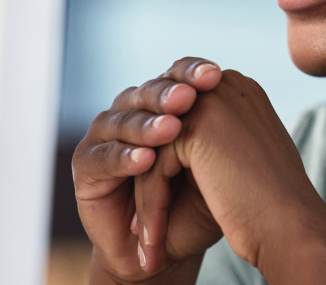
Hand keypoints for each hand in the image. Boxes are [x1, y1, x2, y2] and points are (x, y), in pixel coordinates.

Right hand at [72, 58, 223, 282]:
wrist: (163, 251)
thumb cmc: (194, 204)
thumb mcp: (213, 165)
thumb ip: (219, 130)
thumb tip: (240, 86)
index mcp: (164, 102)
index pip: (178, 77)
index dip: (194, 73)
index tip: (217, 75)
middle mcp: (132, 110)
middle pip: (150, 94)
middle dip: (170, 95)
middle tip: (189, 97)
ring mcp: (105, 134)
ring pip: (125, 122)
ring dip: (148, 126)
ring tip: (171, 129)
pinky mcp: (85, 164)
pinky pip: (105, 157)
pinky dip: (125, 158)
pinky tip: (145, 159)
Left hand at [140, 70, 325, 284]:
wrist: (291, 225)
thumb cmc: (274, 202)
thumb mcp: (245, 156)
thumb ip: (220, 139)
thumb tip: (189, 147)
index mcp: (240, 90)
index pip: (186, 120)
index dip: (171, 165)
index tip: (166, 204)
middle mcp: (228, 85)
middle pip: (166, 132)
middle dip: (154, 179)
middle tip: (143, 225)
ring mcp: (212, 101)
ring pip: (156, 152)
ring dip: (149, 199)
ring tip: (148, 242)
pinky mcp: (196, 126)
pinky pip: (153, 167)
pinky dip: (151, 208)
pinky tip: (152, 242)